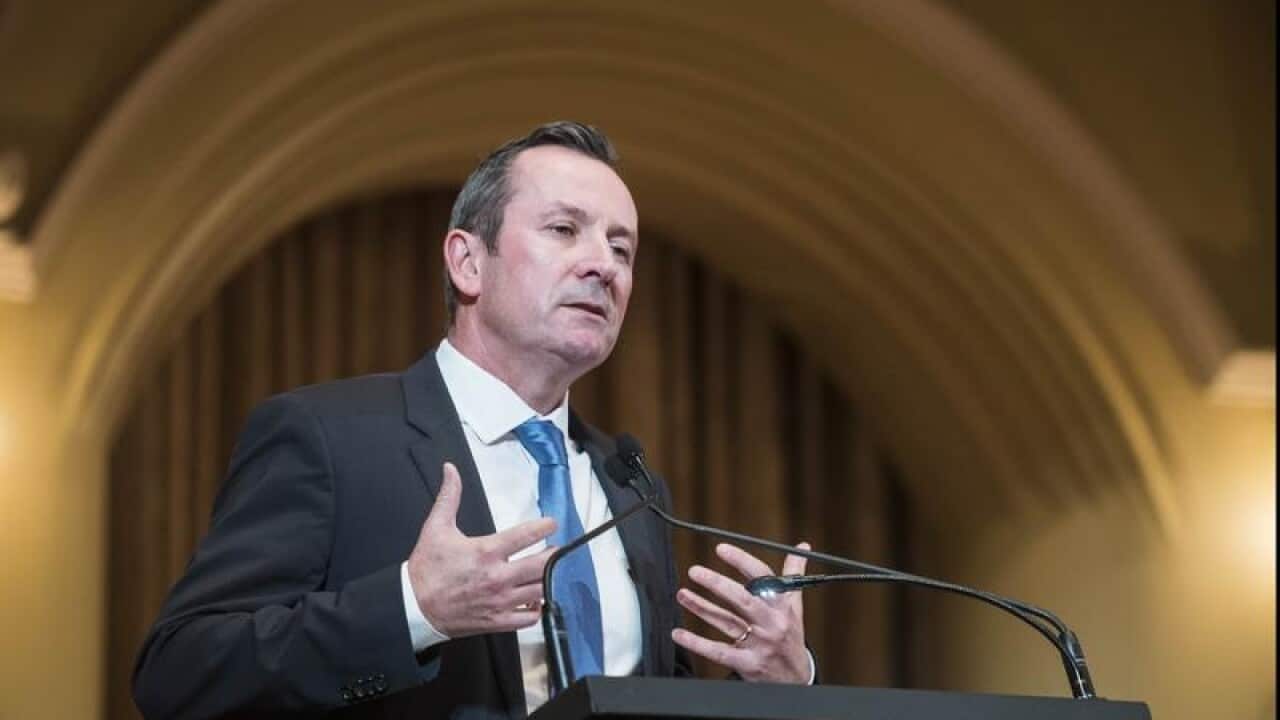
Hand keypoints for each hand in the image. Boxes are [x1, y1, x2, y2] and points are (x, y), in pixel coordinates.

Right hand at [407, 462, 556, 637]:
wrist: (414, 606)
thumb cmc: (426, 569)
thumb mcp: (436, 527)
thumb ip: (449, 496)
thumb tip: (450, 470)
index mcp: (486, 552)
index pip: (526, 536)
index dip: (544, 526)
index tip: (551, 523)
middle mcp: (497, 577)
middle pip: (542, 565)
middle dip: (554, 555)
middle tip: (556, 548)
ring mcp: (500, 601)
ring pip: (541, 591)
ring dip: (550, 579)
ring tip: (550, 571)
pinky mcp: (497, 621)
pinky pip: (529, 617)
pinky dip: (538, 607)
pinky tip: (535, 598)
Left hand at [672, 542, 810, 683]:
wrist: (796, 679)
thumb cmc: (791, 637)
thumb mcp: (796, 607)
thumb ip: (794, 576)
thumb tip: (802, 548)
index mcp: (782, 606)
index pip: (763, 578)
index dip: (742, 561)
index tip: (722, 549)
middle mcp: (771, 623)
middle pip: (743, 600)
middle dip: (717, 584)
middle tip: (695, 572)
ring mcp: (759, 644)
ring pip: (727, 622)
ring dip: (702, 607)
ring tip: (682, 594)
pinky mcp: (748, 664)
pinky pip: (718, 652)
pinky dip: (697, 643)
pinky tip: (679, 633)